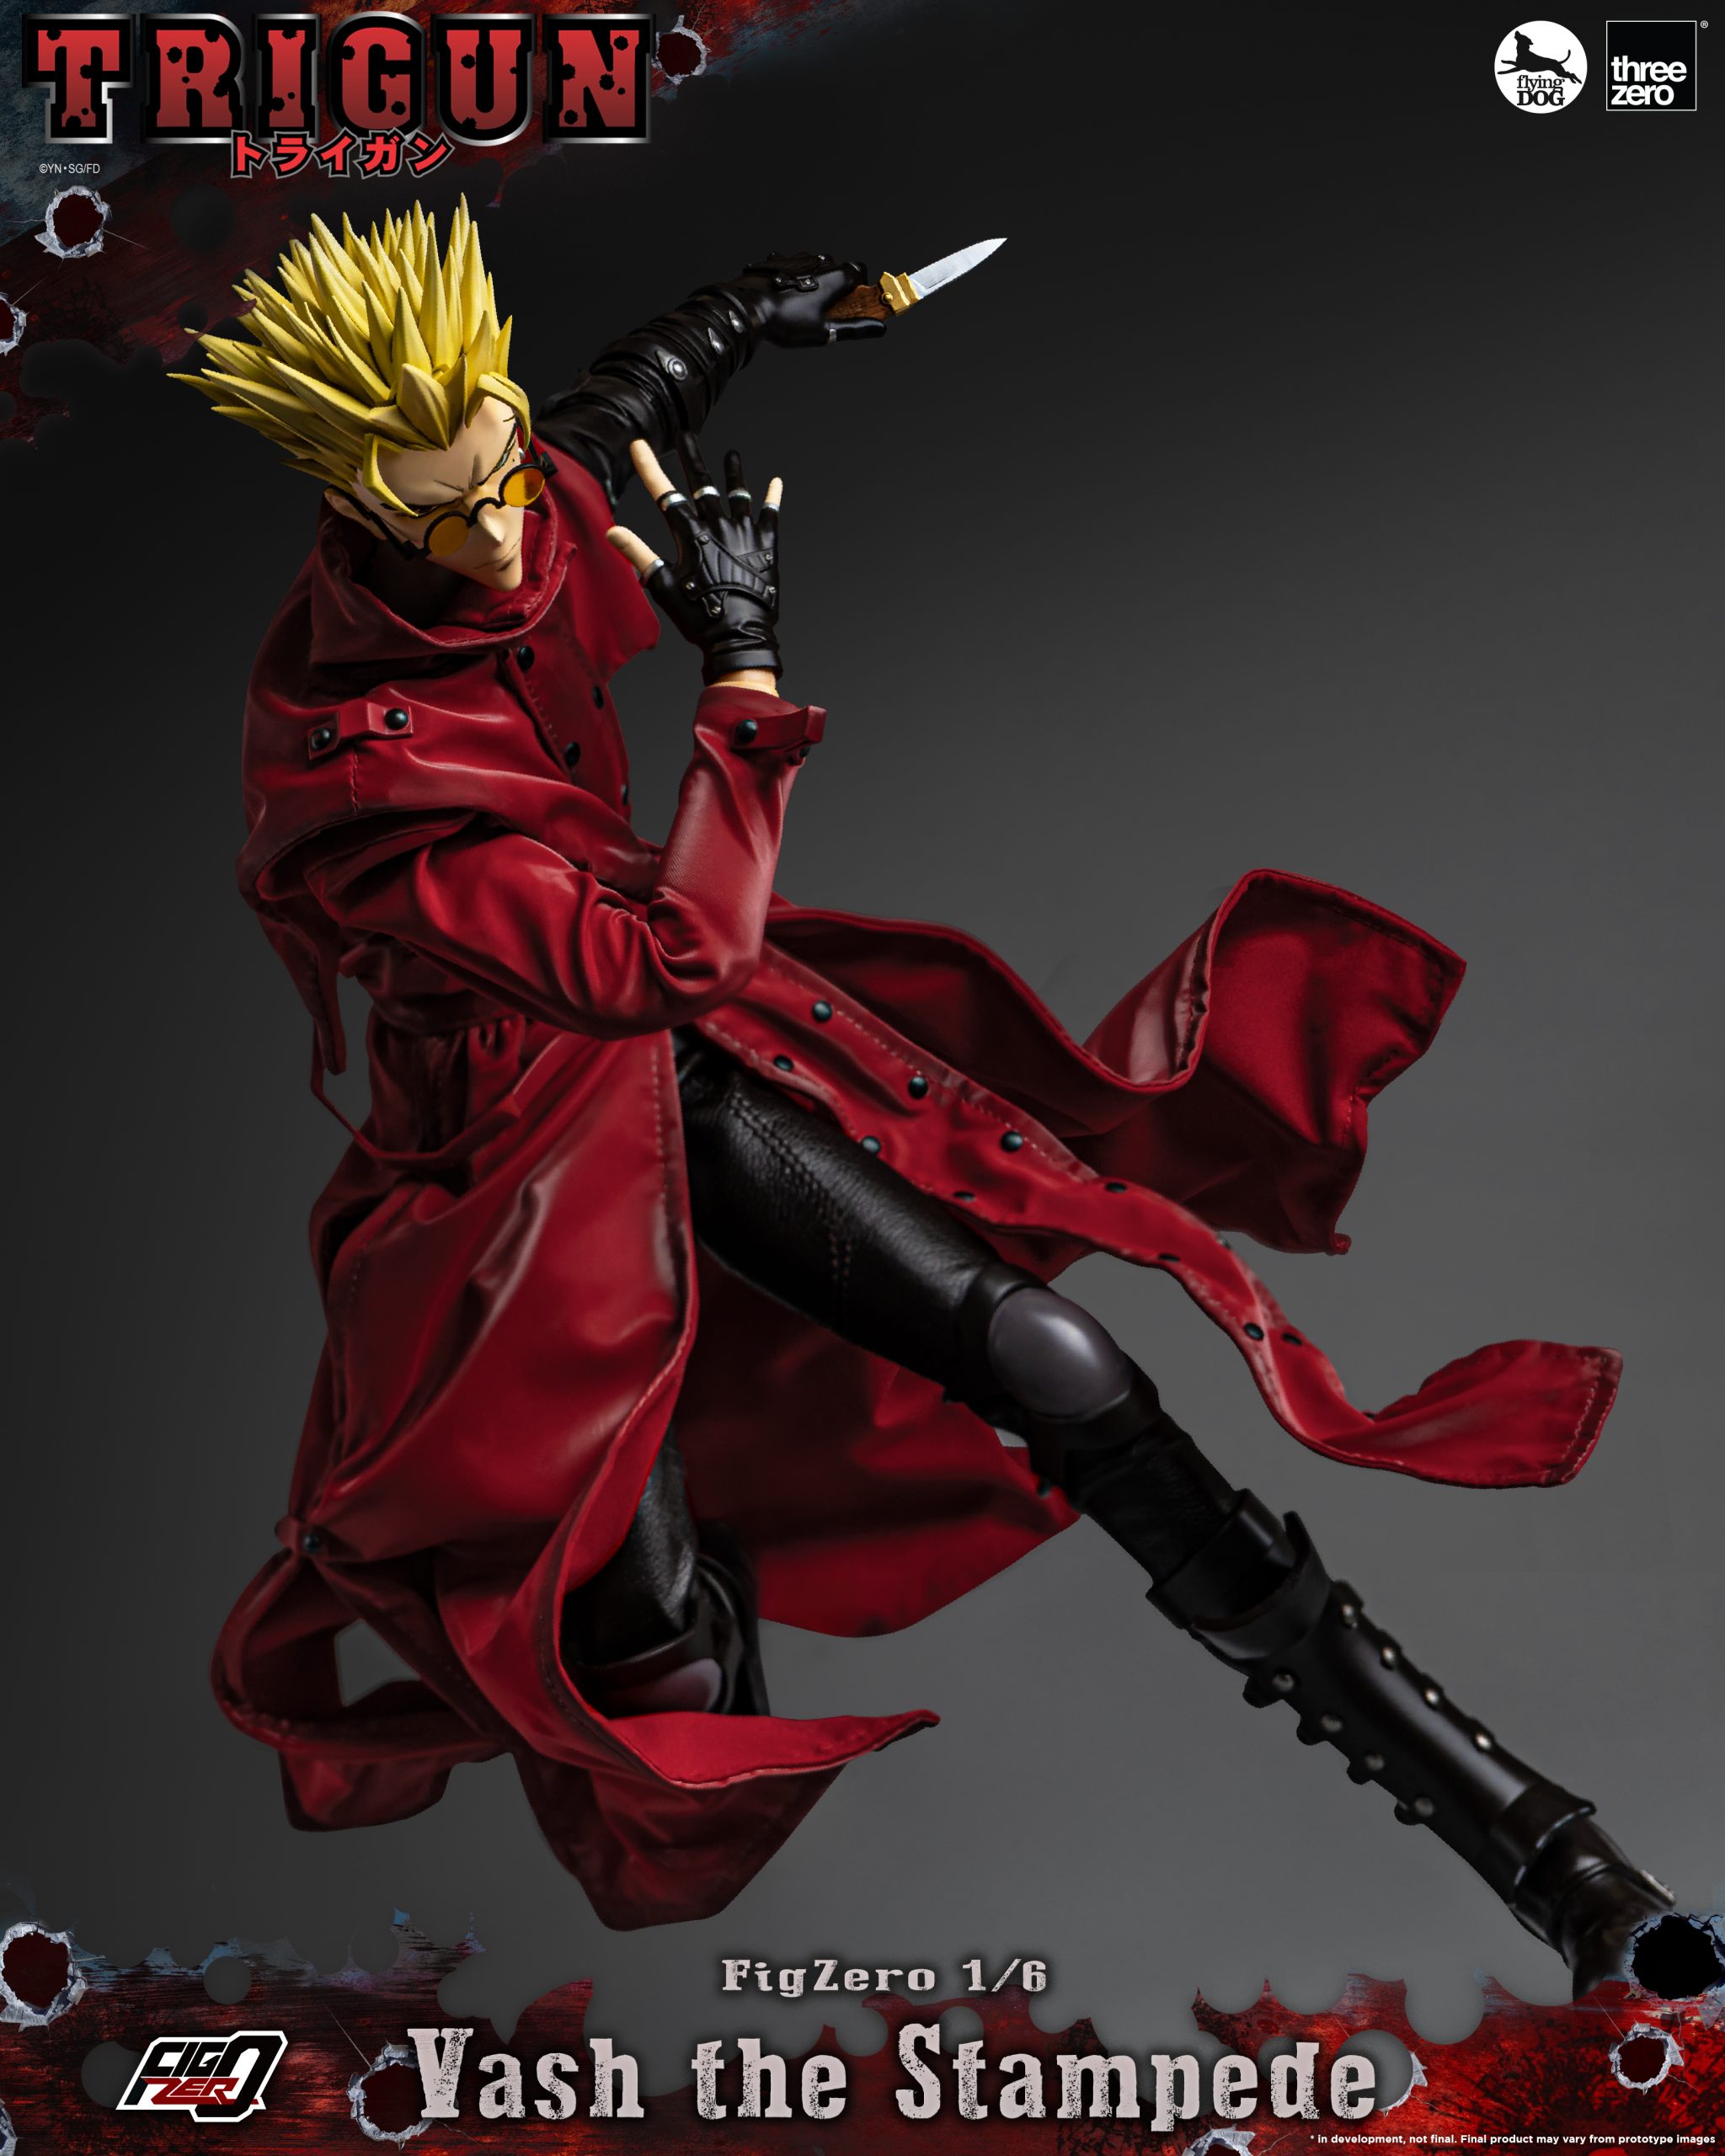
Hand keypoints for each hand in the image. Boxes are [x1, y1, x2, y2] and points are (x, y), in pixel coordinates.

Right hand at [606, 435, 783, 685]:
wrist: (740, 637)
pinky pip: (770, 515)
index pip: (665, 495)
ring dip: (734, 473)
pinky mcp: (766, 546)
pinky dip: (772, 498)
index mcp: (692, 536)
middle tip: (687, 436)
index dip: (651, 469)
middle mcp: (718, 527)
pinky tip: (776, 482)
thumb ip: (639, 554)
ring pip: (738, 494)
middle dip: (692, 459)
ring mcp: (744, 534)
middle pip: (702, 485)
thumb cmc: (700, 617)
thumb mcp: (664, 587)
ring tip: (733, 455)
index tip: (640, 446)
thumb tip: (613, 532)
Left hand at [718, 251, 882, 346]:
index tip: (854, 299)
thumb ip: (854, 328)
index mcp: (833, 276)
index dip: (860, 283)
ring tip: (802, 302)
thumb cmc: (788, 322)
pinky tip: (783, 292)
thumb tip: (879, 328)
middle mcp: (817, 261)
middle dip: (836, 283)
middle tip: (826, 307)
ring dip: (814, 277)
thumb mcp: (824, 332)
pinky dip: (792, 275)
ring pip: (813, 263)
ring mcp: (794, 258)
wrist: (747, 310)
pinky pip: (790, 263)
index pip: (859, 269)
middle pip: (836, 266)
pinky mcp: (775, 260)